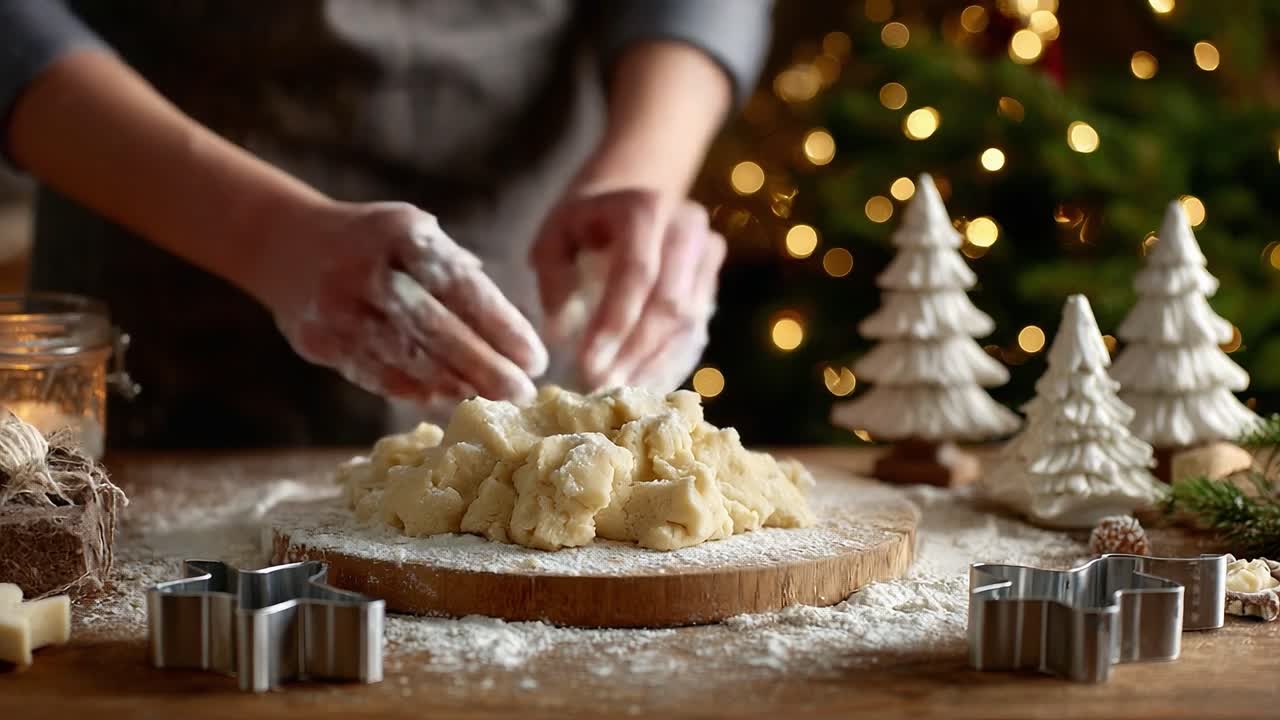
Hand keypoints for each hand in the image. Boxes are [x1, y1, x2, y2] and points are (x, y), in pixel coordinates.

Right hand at [252, 200, 547, 403]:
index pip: (463, 288)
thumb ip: (459, 273)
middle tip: (523, 394)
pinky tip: (447, 397)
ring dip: (456, 385)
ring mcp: (338, 308)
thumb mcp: (416, 234)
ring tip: (491, 400)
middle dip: (487, 368)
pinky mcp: (319, 340)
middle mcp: (367, 270)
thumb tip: (512, 333)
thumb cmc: (377, 244)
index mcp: (401, 234)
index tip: (537, 360)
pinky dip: (416, 390)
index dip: (503, 328)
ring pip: (407, 359)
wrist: (287, 244)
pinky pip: (375, 375)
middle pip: (437, 330)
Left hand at [531, 190, 724, 389]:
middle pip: (670, 303)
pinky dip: (668, 365)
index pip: (637, 273)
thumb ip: (553, 278)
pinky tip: (641, 387)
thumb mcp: (555, 237)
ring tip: (617, 393)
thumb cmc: (584, 224)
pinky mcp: (713, 285)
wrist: (628, 203)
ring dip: (652, 365)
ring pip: (688, 324)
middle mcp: (688, 229)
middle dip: (633, 352)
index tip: (585, 363)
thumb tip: (559, 334)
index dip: (613, 323)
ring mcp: (708, 257)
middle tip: (600, 386)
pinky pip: (696, 334)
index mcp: (647, 209)